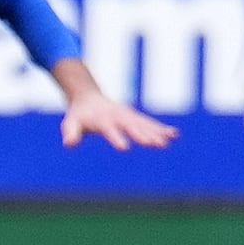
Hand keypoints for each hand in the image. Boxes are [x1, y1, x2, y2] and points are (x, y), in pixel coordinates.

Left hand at [55, 64, 176, 150]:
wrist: (88, 96)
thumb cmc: (78, 114)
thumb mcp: (71, 123)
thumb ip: (71, 133)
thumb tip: (69, 144)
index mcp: (102, 119)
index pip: (110, 130)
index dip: (116, 138)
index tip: (125, 148)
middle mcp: (118, 116)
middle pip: (132, 126)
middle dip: (144, 135)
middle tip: (155, 145)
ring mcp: (128, 115)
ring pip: (144, 124)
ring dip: (156, 133)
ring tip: (168, 142)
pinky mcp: (134, 117)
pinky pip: (149, 123)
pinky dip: (161, 128)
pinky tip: (174, 134)